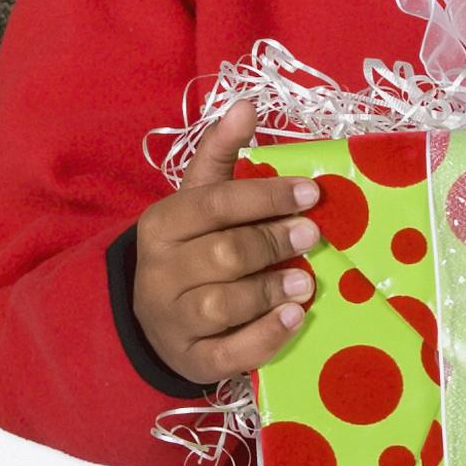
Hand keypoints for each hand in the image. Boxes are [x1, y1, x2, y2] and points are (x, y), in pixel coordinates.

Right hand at [131, 101, 318, 383]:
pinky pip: (227, 354)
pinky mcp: (191, 361)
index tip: (311, 193)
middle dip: (272, 242)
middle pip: (223, 254)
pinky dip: (263, 338)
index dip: (266, 197)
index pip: (215, 204)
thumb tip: (245, 104)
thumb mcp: (197, 200)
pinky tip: (293, 320)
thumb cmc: (189, 250)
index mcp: (163, 225)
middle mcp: (161, 273)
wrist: (153, 319)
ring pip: (222, 304)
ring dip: (268, 291)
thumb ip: (220, 154)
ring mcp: (173, 321)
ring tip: (306, 284)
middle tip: (313, 236)